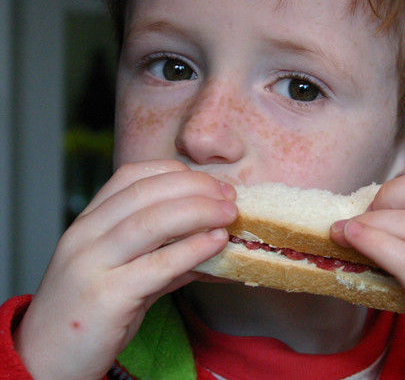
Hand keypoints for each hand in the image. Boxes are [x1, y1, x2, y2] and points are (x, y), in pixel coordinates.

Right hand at [14, 160, 235, 379]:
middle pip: (147, 193)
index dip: (176, 173)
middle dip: (196, 188)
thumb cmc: (89, 314)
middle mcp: (85, 236)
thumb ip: (166, 255)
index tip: (209, 182)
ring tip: (229, 215)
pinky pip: (157, 265)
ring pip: (152, 222)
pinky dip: (192, 249)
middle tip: (229, 197)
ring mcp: (92, 265)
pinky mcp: (105, 297)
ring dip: (200, 212)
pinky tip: (216, 244)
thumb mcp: (125, 274)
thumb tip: (214, 242)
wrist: (45, 362)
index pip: (132, 176)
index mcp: (88, 223)